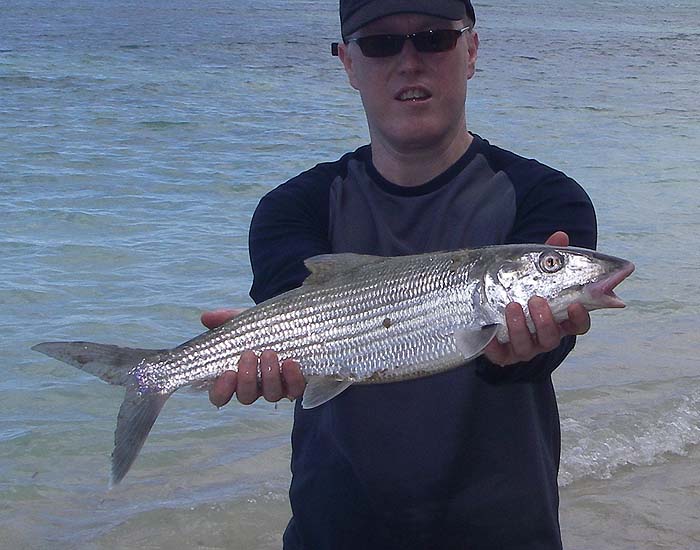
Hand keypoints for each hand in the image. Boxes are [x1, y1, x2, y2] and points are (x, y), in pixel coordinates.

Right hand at [201, 309, 305, 406]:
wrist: (291, 323)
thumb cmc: (260, 328)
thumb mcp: (242, 322)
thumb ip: (224, 320)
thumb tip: (206, 317)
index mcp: (235, 377)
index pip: (220, 395)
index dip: (221, 390)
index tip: (227, 373)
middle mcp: (255, 387)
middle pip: (246, 396)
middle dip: (247, 378)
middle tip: (249, 354)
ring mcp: (277, 388)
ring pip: (270, 395)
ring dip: (269, 376)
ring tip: (269, 353)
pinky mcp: (296, 384)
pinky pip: (295, 389)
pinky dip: (292, 378)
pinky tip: (290, 362)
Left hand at [483, 232, 591, 366]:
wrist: (488, 306)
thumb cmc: (520, 290)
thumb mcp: (532, 273)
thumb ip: (547, 258)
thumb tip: (560, 236)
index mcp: (558, 320)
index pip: (577, 325)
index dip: (579, 318)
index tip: (576, 304)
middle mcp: (543, 337)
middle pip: (552, 337)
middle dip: (545, 321)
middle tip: (536, 300)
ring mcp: (523, 348)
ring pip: (527, 346)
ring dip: (521, 327)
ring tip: (513, 306)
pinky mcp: (501, 354)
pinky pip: (498, 355)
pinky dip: (494, 346)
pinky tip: (489, 333)